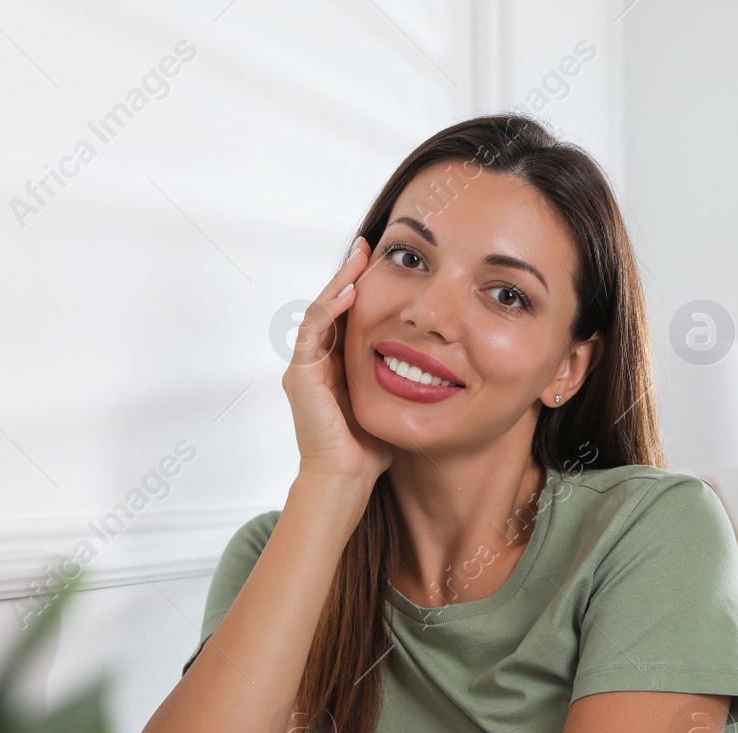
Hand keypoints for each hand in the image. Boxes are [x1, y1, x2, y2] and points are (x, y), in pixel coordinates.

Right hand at [281, 236, 393, 490]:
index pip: (347, 317)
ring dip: (340, 284)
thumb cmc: (369, 450)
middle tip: (367, 247)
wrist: (345, 480)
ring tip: (359, 259)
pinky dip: (331, 309)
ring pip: (320, 312)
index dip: (361, 289)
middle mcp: (315, 363)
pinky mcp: (301, 376)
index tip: (382, 263)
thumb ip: (401, 378)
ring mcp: (304, 368)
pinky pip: (314, 332)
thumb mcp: (392, 401)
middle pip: (331, 307)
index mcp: (335, 367)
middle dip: (349, 275)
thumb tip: (436, 361)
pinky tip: (350, 292)